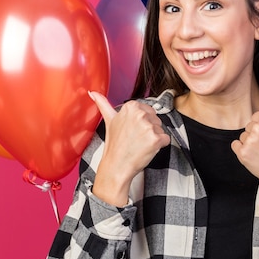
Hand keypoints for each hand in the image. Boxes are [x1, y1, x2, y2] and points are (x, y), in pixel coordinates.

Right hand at [88, 91, 170, 205]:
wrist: (116, 166)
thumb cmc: (114, 145)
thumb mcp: (109, 120)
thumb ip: (103, 104)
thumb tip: (93, 92)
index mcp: (131, 106)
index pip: (148, 111)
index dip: (142, 123)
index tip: (132, 131)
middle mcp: (140, 114)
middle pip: (156, 120)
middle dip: (149, 130)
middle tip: (135, 139)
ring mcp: (149, 126)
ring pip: (161, 130)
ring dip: (154, 139)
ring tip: (139, 145)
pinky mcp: (156, 139)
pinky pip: (166, 140)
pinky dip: (159, 146)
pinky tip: (147, 150)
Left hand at [231, 90, 258, 206]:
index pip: (256, 117)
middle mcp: (258, 127)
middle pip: (248, 127)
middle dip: (256, 136)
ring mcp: (249, 141)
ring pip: (242, 137)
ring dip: (250, 145)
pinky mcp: (242, 153)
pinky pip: (235, 146)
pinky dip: (242, 152)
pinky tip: (255, 157)